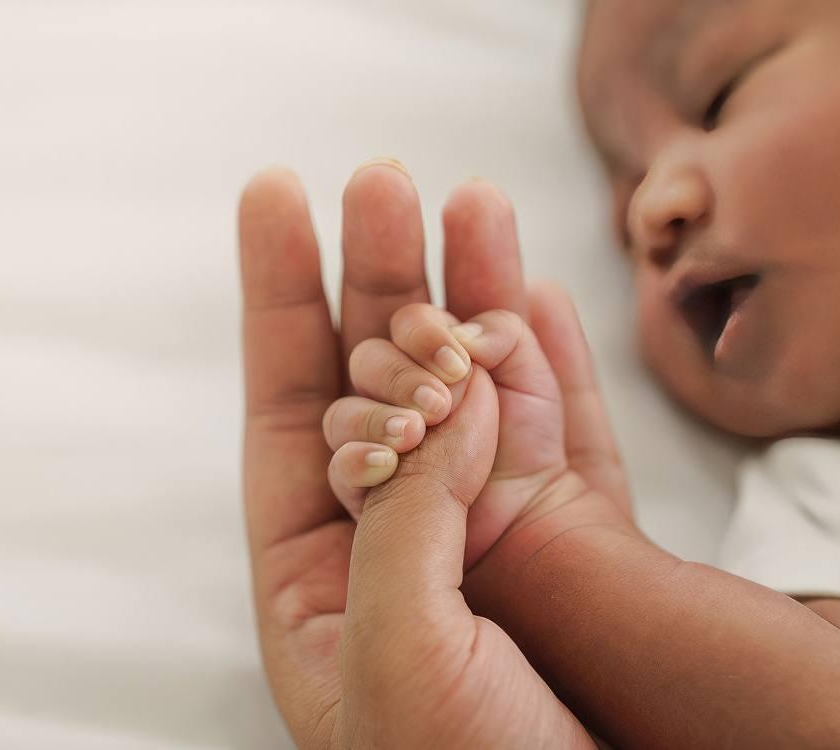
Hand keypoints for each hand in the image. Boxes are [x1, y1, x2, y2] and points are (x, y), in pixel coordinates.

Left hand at [239, 163, 592, 747]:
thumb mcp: (396, 656)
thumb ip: (404, 523)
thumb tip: (446, 407)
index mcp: (320, 576)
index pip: (286, 404)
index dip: (279, 296)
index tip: (273, 199)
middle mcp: (394, 540)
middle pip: (376, 378)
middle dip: (375, 276)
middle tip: (378, 181)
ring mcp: (482, 532)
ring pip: (469, 390)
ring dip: (467, 295)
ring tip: (470, 203)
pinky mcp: (566, 542)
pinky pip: (555, 428)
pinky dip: (547, 360)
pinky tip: (531, 297)